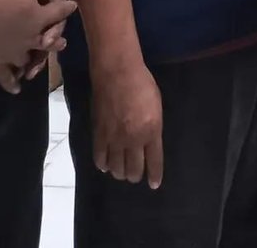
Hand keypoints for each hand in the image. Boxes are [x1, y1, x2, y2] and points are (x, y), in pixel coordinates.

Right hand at [0, 0, 77, 93]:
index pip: (57, 13)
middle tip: (62, 43)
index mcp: (38, 19)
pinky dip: (11, 84)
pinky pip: (5, 77)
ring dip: (33, 62)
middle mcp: (30, 39)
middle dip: (55, 41)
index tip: (73, 6)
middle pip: (47, 41)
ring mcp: (13, 54)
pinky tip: (16, 90)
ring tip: (36, 67)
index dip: (66, 8)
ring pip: (26, 60)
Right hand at [92, 60, 164, 188]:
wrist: (117, 72)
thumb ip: (153, 127)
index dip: (154, 175)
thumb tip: (149, 141)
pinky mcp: (98, 133)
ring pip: (116, 167)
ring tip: (121, 171)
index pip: (154, 161)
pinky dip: (103, 165)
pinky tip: (106, 165)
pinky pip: (100, 157)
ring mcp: (114, 138)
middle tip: (135, 175)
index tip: (154, 184)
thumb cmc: (142, 83)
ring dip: (119, 173)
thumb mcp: (157, 106)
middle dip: (135, 176)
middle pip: (133, 169)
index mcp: (152, 131)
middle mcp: (133, 139)